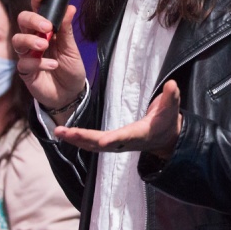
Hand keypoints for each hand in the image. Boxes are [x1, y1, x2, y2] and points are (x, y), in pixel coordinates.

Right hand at [12, 0, 87, 110]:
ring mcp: (28, 55)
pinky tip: (53, 66)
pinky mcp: (25, 71)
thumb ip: (67, 30)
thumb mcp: (72, 49)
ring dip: (31, 40)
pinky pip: (24, 63)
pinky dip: (39, 63)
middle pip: (22, 21)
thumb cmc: (71, 68)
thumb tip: (70, 7)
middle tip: (46, 26)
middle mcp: (34, 39)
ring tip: (45, 45)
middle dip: (32, 20)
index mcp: (47, 30)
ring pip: (17, 40)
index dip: (36, 0)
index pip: (37, 10)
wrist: (71, 94)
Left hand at [55, 80, 182, 159]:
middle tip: (65, 132)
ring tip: (58, 131)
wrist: (165, 137)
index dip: (113, 139)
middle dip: (83, 138)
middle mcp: (125, 142)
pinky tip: (65, 134)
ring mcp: (116, 144)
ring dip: (75, 139)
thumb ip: (171, 97)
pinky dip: (78, 139)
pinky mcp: (111, 142)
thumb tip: (172, 84)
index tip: (101, 140)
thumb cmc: (167, 120)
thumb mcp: (172, 107)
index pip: (125, 136)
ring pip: (92, 145)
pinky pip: (91, 143)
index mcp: (140, 134)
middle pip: (101, 143)